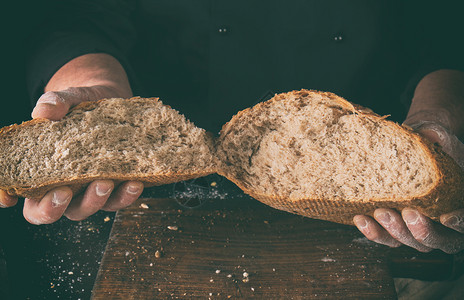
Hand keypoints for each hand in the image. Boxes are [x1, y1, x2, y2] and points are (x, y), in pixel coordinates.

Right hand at [0, 86, 143, 223]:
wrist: (113, 101)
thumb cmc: (81, 104)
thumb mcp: (69, 99)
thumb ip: (55, 103)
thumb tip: (45, 111)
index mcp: (40, 170)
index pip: (16, 191)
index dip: (5, 196)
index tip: (7, 198)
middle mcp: (61, 185)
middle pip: (48, 212)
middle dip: (53, 207)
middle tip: (64, 192)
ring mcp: (88, 190)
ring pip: (85, 208)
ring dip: (95, 200)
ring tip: (106, 183)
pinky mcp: (114, 187)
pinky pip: (118, 200)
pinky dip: (126, 195)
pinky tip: (135, 182)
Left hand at [354, 121, 463, 253]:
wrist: (408, 148)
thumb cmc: (428, 143)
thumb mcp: (436, 134)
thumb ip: (437, 135)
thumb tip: (429, 133)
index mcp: (459, 201)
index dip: (460, 222)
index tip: (446, 217)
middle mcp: (443, 222)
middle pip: (440, 239)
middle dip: (423, 231)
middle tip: (408, 214)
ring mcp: (419, 228)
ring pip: (411, 242)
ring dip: (395, 231)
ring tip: (380, 213)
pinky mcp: (396, 228)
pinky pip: (386, 237)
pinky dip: (374, 232)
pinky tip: (361, 219)